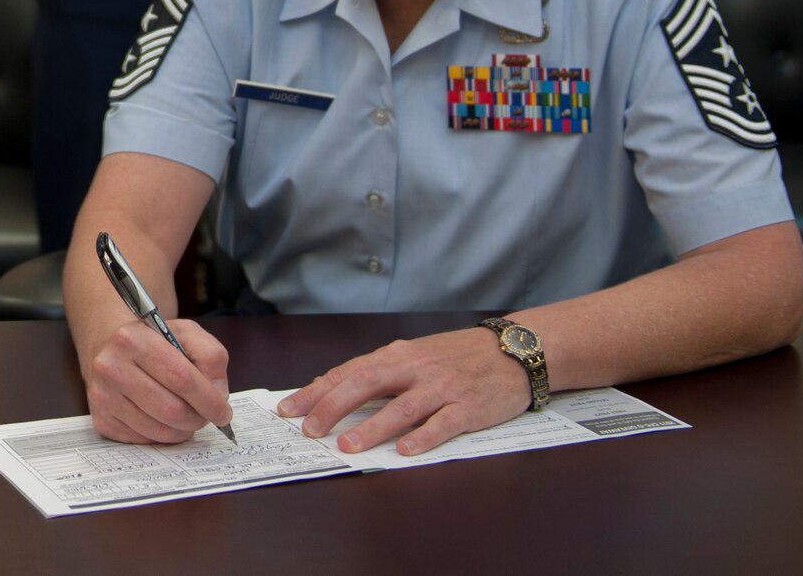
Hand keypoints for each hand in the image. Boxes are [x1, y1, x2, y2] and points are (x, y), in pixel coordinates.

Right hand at [82, 315, 232, 444]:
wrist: (108, 345)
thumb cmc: (152, 340)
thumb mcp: (186, 332)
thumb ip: (211, 356)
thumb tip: (218, 395)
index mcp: (133, 339)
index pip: (181, 378)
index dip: (209, 400)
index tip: (223, 412)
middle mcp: (111, 367)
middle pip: (171, 410)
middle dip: (197, 418)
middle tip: (205, 416)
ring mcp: (102, 396)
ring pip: (158, 430)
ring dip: (182, 430)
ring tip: (186, 416)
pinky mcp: (101, 420)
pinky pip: (144, 440)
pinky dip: (162, 435)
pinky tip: (162, 418)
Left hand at [276, 328, 533, 455]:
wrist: (512, 350)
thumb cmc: (457, 356)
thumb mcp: (414, 356)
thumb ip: (379, 373)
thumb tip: (332, 389)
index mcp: (397, 355)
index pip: (348, 372)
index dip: (317, 391)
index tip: (289, 409)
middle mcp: (414, 368)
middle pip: (365, 385)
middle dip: (333, 407)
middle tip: (309, 430)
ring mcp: (441, 388)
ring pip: (400, 408)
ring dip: (372, 428)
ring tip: (347, 446)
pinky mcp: (468, 407)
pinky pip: (442, 424)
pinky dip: (422, 438)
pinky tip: (404, 452)